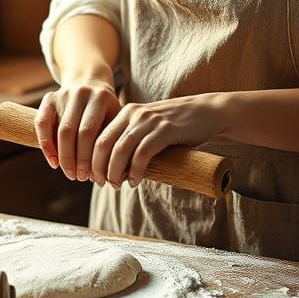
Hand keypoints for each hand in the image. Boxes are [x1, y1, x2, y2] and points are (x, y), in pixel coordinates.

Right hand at [34, 81, 120, 181]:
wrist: (89, 82)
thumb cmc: (105, 110)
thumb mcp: (114, 118)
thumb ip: (113, 140)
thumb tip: (115, 174)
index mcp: (102, 97)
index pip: (91, 132)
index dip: (89, 157)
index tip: (92, 176)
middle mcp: (82, 93)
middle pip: (73, 132)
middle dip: (75, 160)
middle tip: (78, 177)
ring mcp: (64, 94)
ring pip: (59, 130)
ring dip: (62, 156)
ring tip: (68, 173)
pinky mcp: (49, 97)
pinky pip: (42, 123)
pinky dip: (45, 144)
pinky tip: (53, 162)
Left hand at [91, 94, 224, 188]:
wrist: (207, 111)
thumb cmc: (177, 125)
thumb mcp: (149, 126)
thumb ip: (132, 138)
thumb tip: (112, 167)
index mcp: (127, 112)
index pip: (98, 136)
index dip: (91, 160)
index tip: (93, 177)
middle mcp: (134, 113)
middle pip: (104, 144)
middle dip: (99, 168)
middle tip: (103, 184)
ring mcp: (150, 121)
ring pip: (120, 150)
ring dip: (115, 172)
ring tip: (117, 185)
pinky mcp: (166, 130)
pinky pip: (142, 153)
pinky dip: (135, 170)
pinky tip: (134, 181)